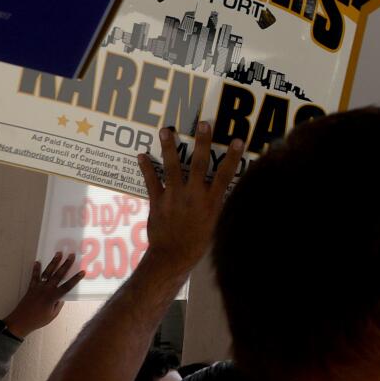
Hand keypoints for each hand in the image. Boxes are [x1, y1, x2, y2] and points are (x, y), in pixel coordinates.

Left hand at [5, 251, 83, 336]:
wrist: (20, 321)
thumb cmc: (38, 320)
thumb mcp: (53, 314)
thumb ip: (58, 304)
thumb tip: (61, 297)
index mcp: (53, 297)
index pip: (67, 286)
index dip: (76, 279)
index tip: (82, 272)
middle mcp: (46, 289)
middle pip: (58, 275)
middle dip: (66, 264)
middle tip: (71, 255)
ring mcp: (38, 287)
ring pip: (47, 272)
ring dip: (53, 262)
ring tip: (58, 253)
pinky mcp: (31, 287)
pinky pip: (34, 277)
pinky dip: (35, 269)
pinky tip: (37, 262)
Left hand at [136, 122, 244, 279]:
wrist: (173, 257)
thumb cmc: (198, 243)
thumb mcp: (215, 224)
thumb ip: (216, 204)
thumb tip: (220, 190)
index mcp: (212, 202)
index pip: (226, 175)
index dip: (232, 157)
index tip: (237, 140)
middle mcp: (194, 195)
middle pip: (199, 164)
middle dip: (202, 143)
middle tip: (203, 123)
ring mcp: (174, 196)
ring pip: (172, 167)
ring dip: (169, 147)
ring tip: (167, 130)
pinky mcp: (158, 201)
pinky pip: (151, 181)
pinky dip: (146, 167)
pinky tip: (142, 155)